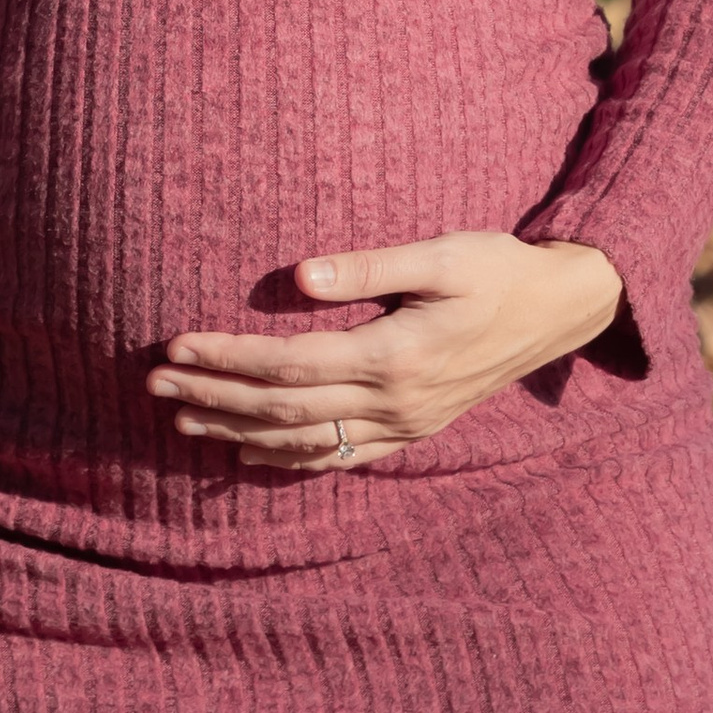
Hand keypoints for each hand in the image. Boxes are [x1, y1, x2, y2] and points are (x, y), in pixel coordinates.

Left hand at [145, 233, 624, 470]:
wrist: (558, 310)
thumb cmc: (496, 268)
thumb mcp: (440, 254)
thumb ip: (370, 266)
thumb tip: (299, 273)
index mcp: (394, 358)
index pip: (289, 365)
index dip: (228, 357)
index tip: (175, 346)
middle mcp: (395, 403)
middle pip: (285, 409)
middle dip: (215, 396)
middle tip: (154, 385)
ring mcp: (404, 425)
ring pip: (305, 440)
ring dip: (239, 430)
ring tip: (183, 418)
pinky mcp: (413, 430)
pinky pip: (340, 456)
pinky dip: (289, 458)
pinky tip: (249, 452)